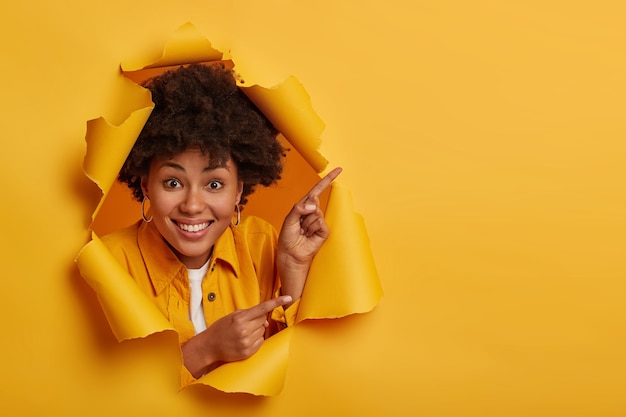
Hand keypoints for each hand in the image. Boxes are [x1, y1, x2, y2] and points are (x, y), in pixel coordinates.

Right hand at [182, 295, 291, 377]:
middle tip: (247, 323)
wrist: (209, 346)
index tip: (288, 298)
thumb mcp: (232, 316)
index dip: (277, 302)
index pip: (263, 308)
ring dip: (257, 330)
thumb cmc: (221, 329)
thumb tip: (267, 320)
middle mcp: (244, 330)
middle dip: (258, 320)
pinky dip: (256, 340)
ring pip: (263, 331)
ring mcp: (247, 342)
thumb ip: (250, 314)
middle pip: (264, 320)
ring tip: (243, 333)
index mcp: (240, 318)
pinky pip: (261, 342)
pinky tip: (245, 340)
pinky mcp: (248, 352)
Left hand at [277, 167, 341, 299]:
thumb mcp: (289, 219)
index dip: (327, 180)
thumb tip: (314, 203)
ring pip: (316, 213)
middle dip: (304, 211)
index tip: (338, 170)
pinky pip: (320, 223)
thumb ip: (299, 208)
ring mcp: (319, 221)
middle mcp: (313, 212)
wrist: (291, 254)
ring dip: (306, 223)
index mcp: (305, 207)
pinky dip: (312, 228)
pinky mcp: (324, 231)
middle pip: (314, 201)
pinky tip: (308, 235)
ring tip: (303, 232)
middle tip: (299, 224)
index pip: (317, 191)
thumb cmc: (288, 237)